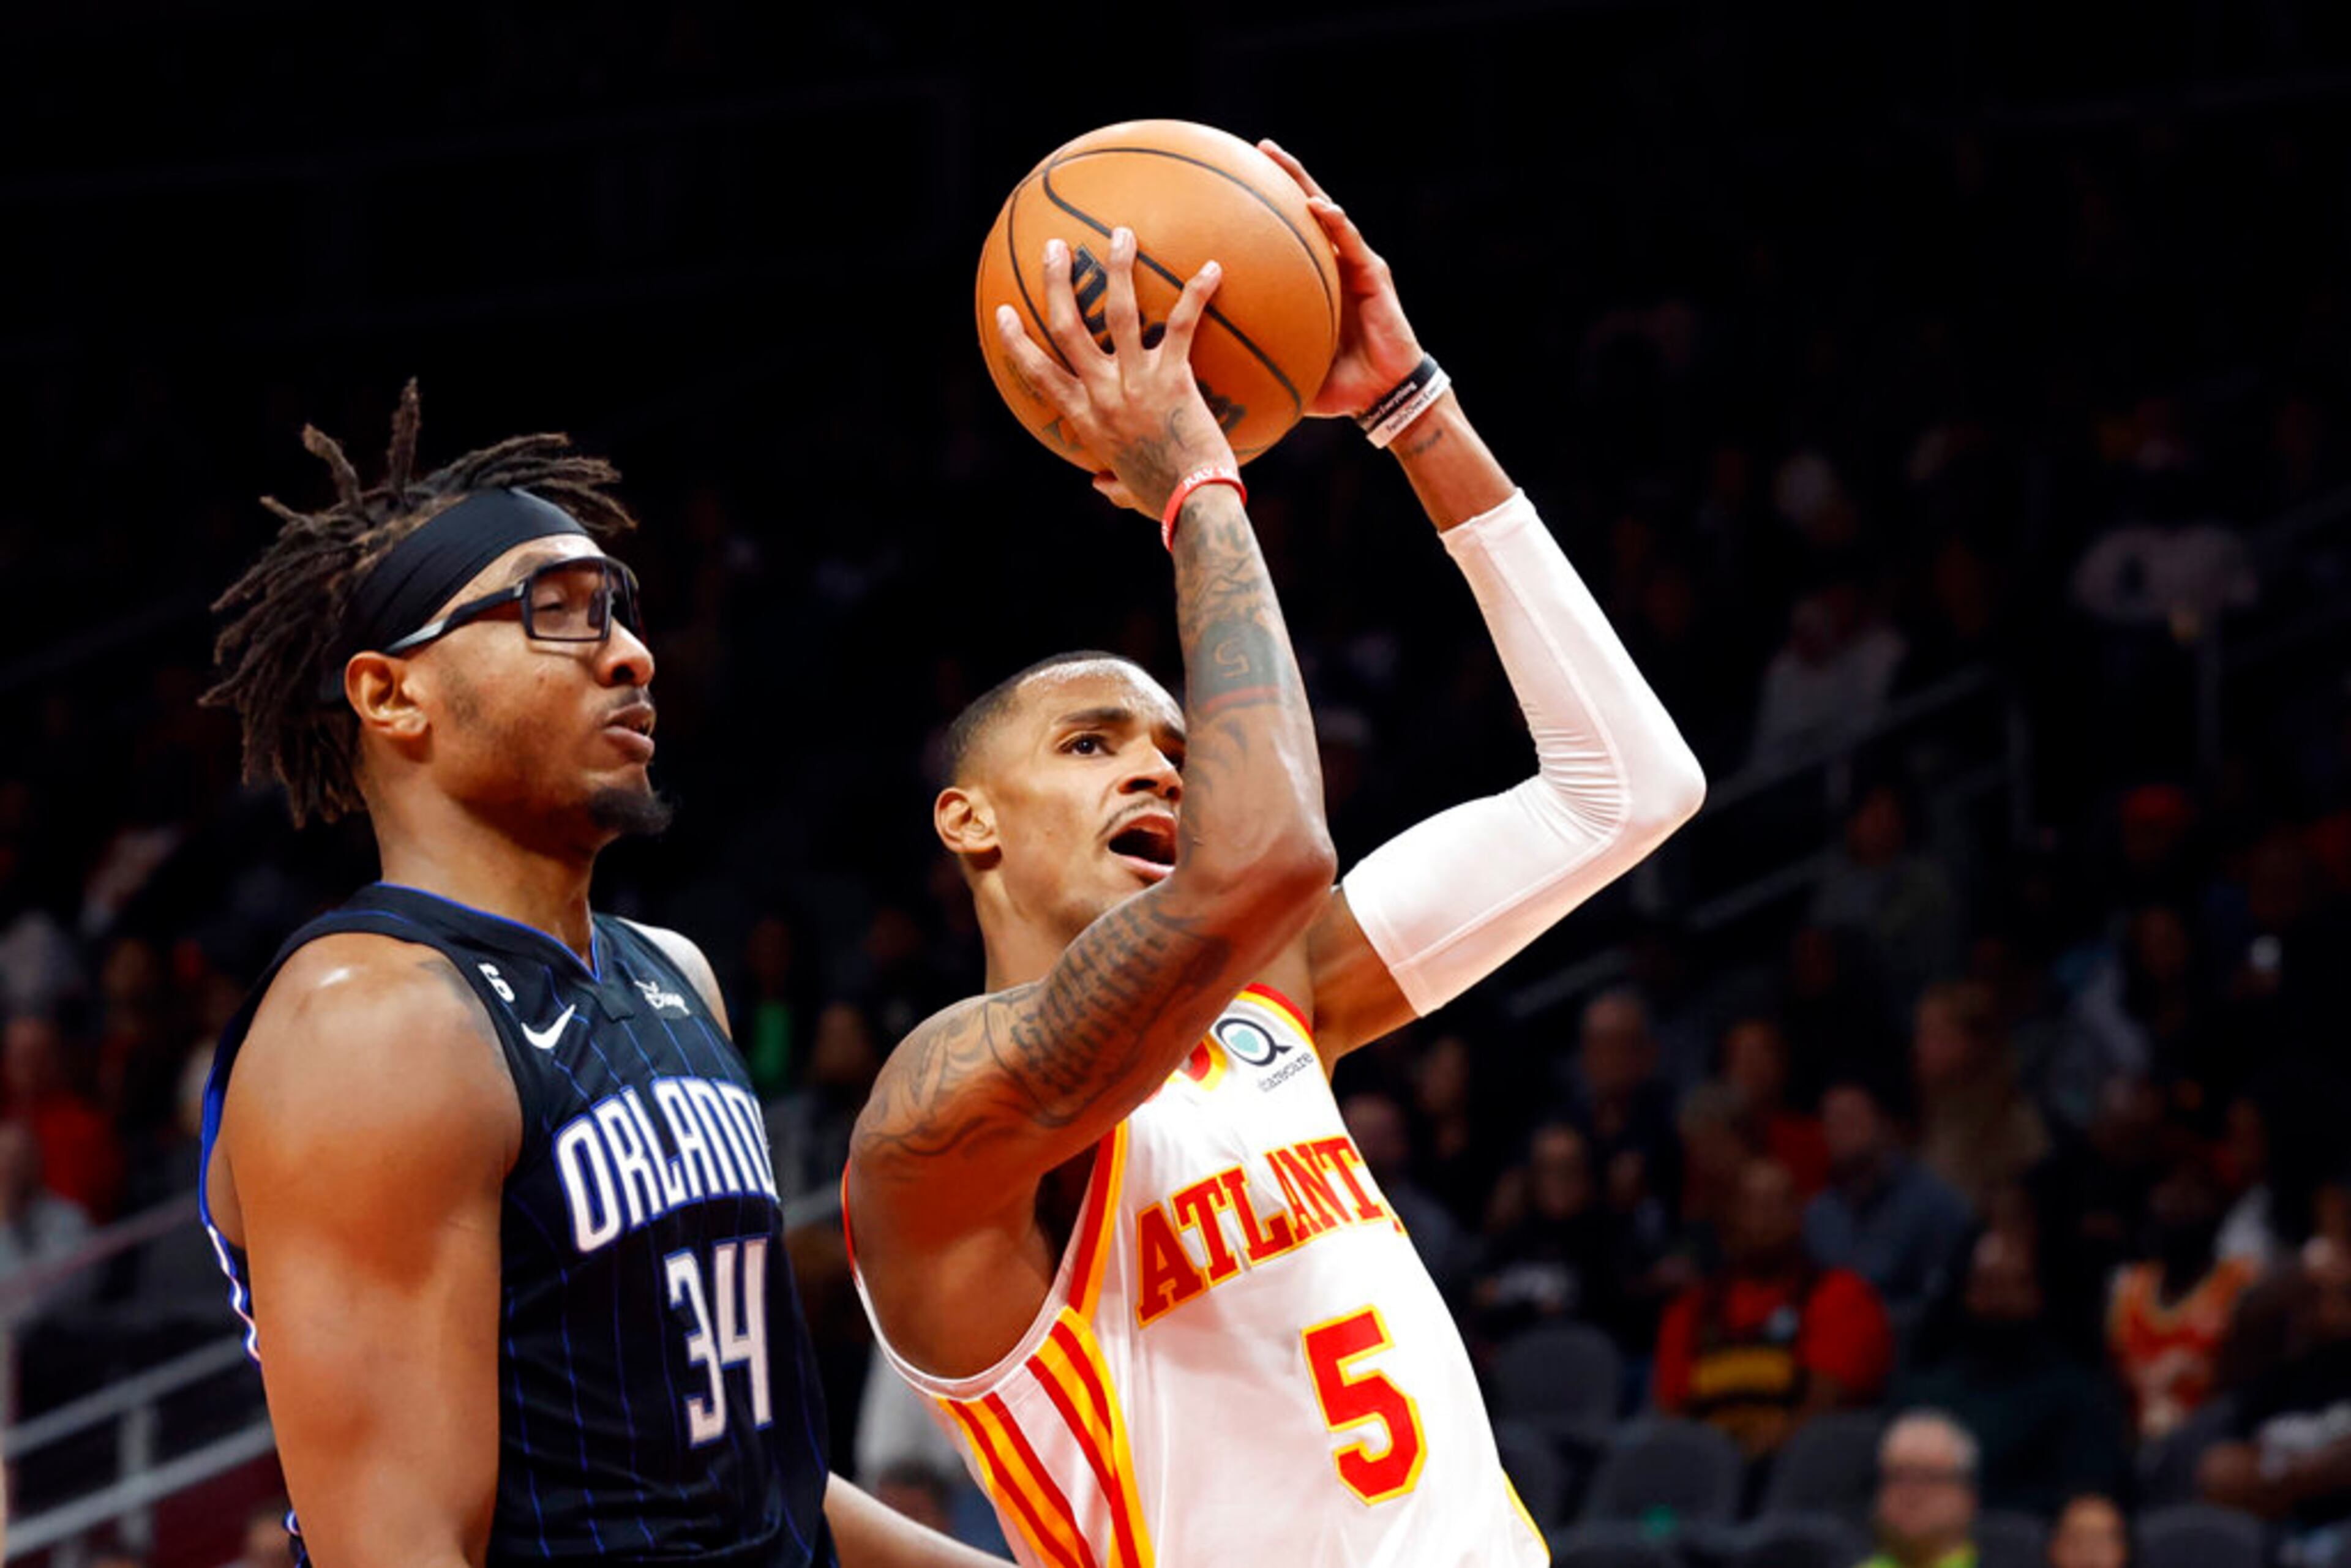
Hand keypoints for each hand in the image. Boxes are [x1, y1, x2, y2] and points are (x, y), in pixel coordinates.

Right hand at [992, 227, 1234, 518]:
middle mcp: (1103, 394)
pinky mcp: (1174, 378)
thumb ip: (1109, 484)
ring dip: (1117, 269)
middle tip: (1055, 247)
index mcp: (1086, 419)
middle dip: (1056, 283)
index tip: (1004, 314)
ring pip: (1117, 313)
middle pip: (1067, 328)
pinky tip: (1213, 268)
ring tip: (1121, 234)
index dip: (1018, 341)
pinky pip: (1182, 325)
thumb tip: (1098, 485)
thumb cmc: (1164, 501)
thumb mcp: (1127, 493)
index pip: (1040, 373)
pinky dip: (1197, 293)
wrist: (1194, 505)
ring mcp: (1136, 383)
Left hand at [1258, 139, 1425, 418]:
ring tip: (1276, 157)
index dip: (1265, 212)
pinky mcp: (1375, 275)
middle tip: (1258, 150)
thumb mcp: (1290, 367)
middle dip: (1284, 177)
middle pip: (1306, 211)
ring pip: (1328, 213)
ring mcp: (1356, 265)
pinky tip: (1320, 207)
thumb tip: (1212, 374)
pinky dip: (1336, 223)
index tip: (1234, 189)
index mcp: (1315, 282)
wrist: (1382, 395)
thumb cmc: (1338, 385)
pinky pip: (1353, 243)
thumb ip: (1257, 360)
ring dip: (1303, 183)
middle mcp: (1335, 265)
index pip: (1288, 238)